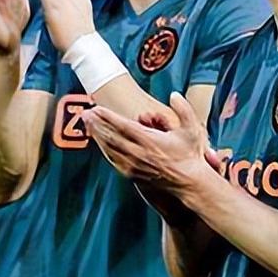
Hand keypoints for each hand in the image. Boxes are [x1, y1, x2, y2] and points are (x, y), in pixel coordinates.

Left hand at [84, 93, 218, 217]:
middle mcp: (138, 153)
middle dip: (97, 124)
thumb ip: (184, 109)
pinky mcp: (132, 174)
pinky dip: (105, 150)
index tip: (96, 108)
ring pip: (109, 149)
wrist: (189, 182)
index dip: (107, 116)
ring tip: (88, 126)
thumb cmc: (190, 155)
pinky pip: (113, 160)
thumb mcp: (192, 129)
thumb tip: (174, 94)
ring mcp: (133, 165)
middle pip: (111, 136)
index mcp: (150, 140)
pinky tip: (100, 144)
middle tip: (85, 114)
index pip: (122, 126)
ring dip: (98, 136)